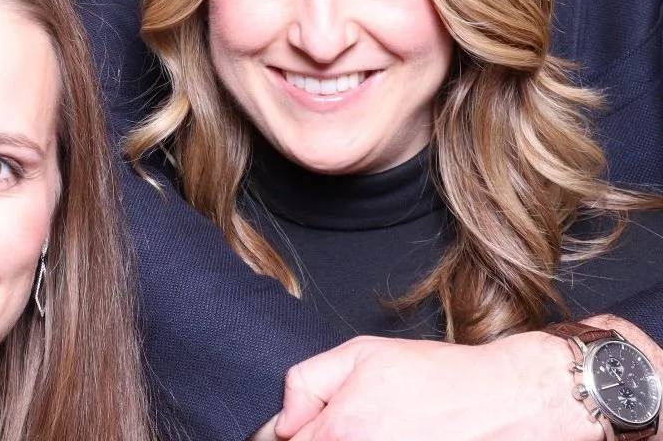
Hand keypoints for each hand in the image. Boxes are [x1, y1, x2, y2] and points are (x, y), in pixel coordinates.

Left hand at [274, 332, 599, 440]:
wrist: (505, 402)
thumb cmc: (437, 376)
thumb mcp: (361, 354)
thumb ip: (306, 383)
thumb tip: (281, 425)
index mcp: (342, 430)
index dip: (290, 433)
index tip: (302, 427)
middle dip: (318, 440)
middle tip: (351, 426)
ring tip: (382, 429)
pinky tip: (399, 437)